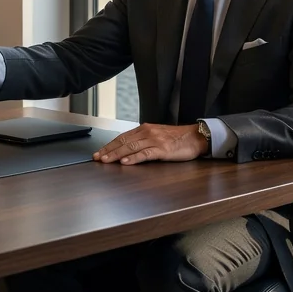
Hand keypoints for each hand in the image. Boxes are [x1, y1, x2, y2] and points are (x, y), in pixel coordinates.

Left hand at [93, 123, 208, 164]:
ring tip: (106, 160)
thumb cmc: (177, 138)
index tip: (99, 152)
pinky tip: (125, 162)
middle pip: (123, 142)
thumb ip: (143, 140)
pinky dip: (134, 158)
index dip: (109, 145)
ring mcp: (154, 141)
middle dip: (108, 150)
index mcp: (144, 129)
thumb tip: (128, 149)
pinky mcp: (162, 150)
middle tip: (97, 157)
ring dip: (116, 154)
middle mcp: (147, 133)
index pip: (122, 137)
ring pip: (131, 147)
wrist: (195, 137)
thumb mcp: (157, 135)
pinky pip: (145, 154)